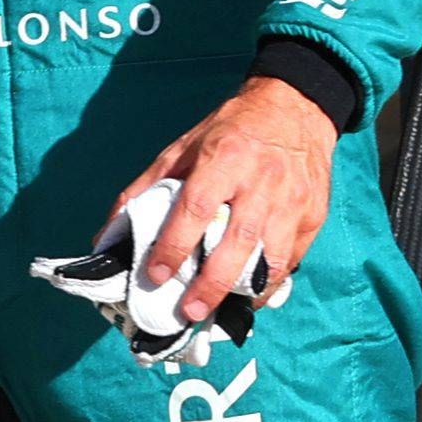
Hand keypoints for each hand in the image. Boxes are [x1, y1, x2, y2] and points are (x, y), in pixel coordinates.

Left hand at [115, 74, 337, 334]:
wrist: (296, 109)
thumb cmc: (231, 131)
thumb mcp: (183, 147)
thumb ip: (146, 189)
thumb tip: (108, 236)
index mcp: (224, 158)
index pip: (195, 208)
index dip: (174, 245)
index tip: (155, 275)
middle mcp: (261, 181)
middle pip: (237, 241)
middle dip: (211, 283)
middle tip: (189, 312)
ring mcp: (292, 201)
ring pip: (270, 257)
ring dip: (244, 291)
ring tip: (220, 312)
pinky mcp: (313, 215)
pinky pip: (291, 259)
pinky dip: (269, 283)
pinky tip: (248, 295)